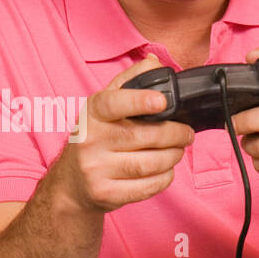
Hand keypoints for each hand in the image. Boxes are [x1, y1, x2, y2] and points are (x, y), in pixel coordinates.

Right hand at [49, 55, 193, 212]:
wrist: (72, 183)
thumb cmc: (95, 138)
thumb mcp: (103, 106)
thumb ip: (130, 81)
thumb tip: (155, 63)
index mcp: (92, 113)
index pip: (113, 103)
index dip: (139, 101)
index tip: (162, 101)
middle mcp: (90, 141)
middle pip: (144, 136)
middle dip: (175, 134)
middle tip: (186, 133)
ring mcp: (96, 170)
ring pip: (149, 163)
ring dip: (173, 156)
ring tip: (178, 150)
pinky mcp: (106, 194)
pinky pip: (147, 187)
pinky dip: (165, 178)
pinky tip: (165, 170)